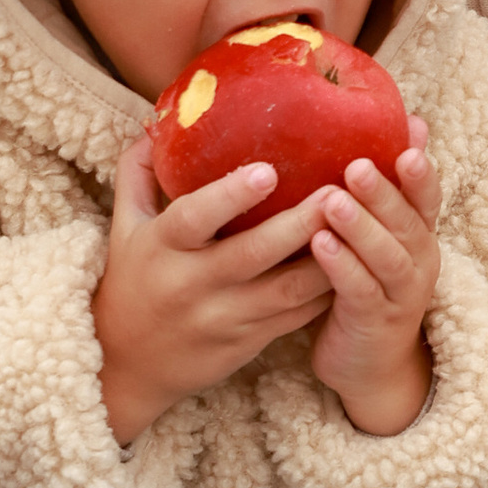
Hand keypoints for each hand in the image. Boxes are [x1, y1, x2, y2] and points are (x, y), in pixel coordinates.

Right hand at [91, 140, 336, 445]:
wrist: (127, 365)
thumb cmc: (131, 280)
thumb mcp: (125, 227)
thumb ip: (138, 173)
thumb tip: (156, 122)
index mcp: (161, 248)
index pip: (193, 218)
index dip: (230, 196)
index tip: (268, 169)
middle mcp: (192, 285)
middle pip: (253, 254)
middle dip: (299, 223)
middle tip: (338, 190)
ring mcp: (223, 317)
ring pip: (286, 291)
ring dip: (327, 258)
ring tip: (362, 222)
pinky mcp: (248, 342)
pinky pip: (295, 316)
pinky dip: (326, 291)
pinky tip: (356, 260)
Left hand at [306, 119, 440, 436]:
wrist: (371, 365)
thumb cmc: (368, 284)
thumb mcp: (382, 237)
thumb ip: (387, 188)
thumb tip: (409, 122)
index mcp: (420, 235)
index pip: (427, 197)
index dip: (421, 172)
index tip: (409, 144)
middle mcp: (420, 261)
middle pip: (407, 222)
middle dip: (383, 193)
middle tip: (356, 166)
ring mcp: (401, 294)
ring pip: (387, 256)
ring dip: (361, 227)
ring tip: (331, 201)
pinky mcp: (375, 322)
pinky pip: (360, 290)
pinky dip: (342, 266)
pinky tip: (320, 244)